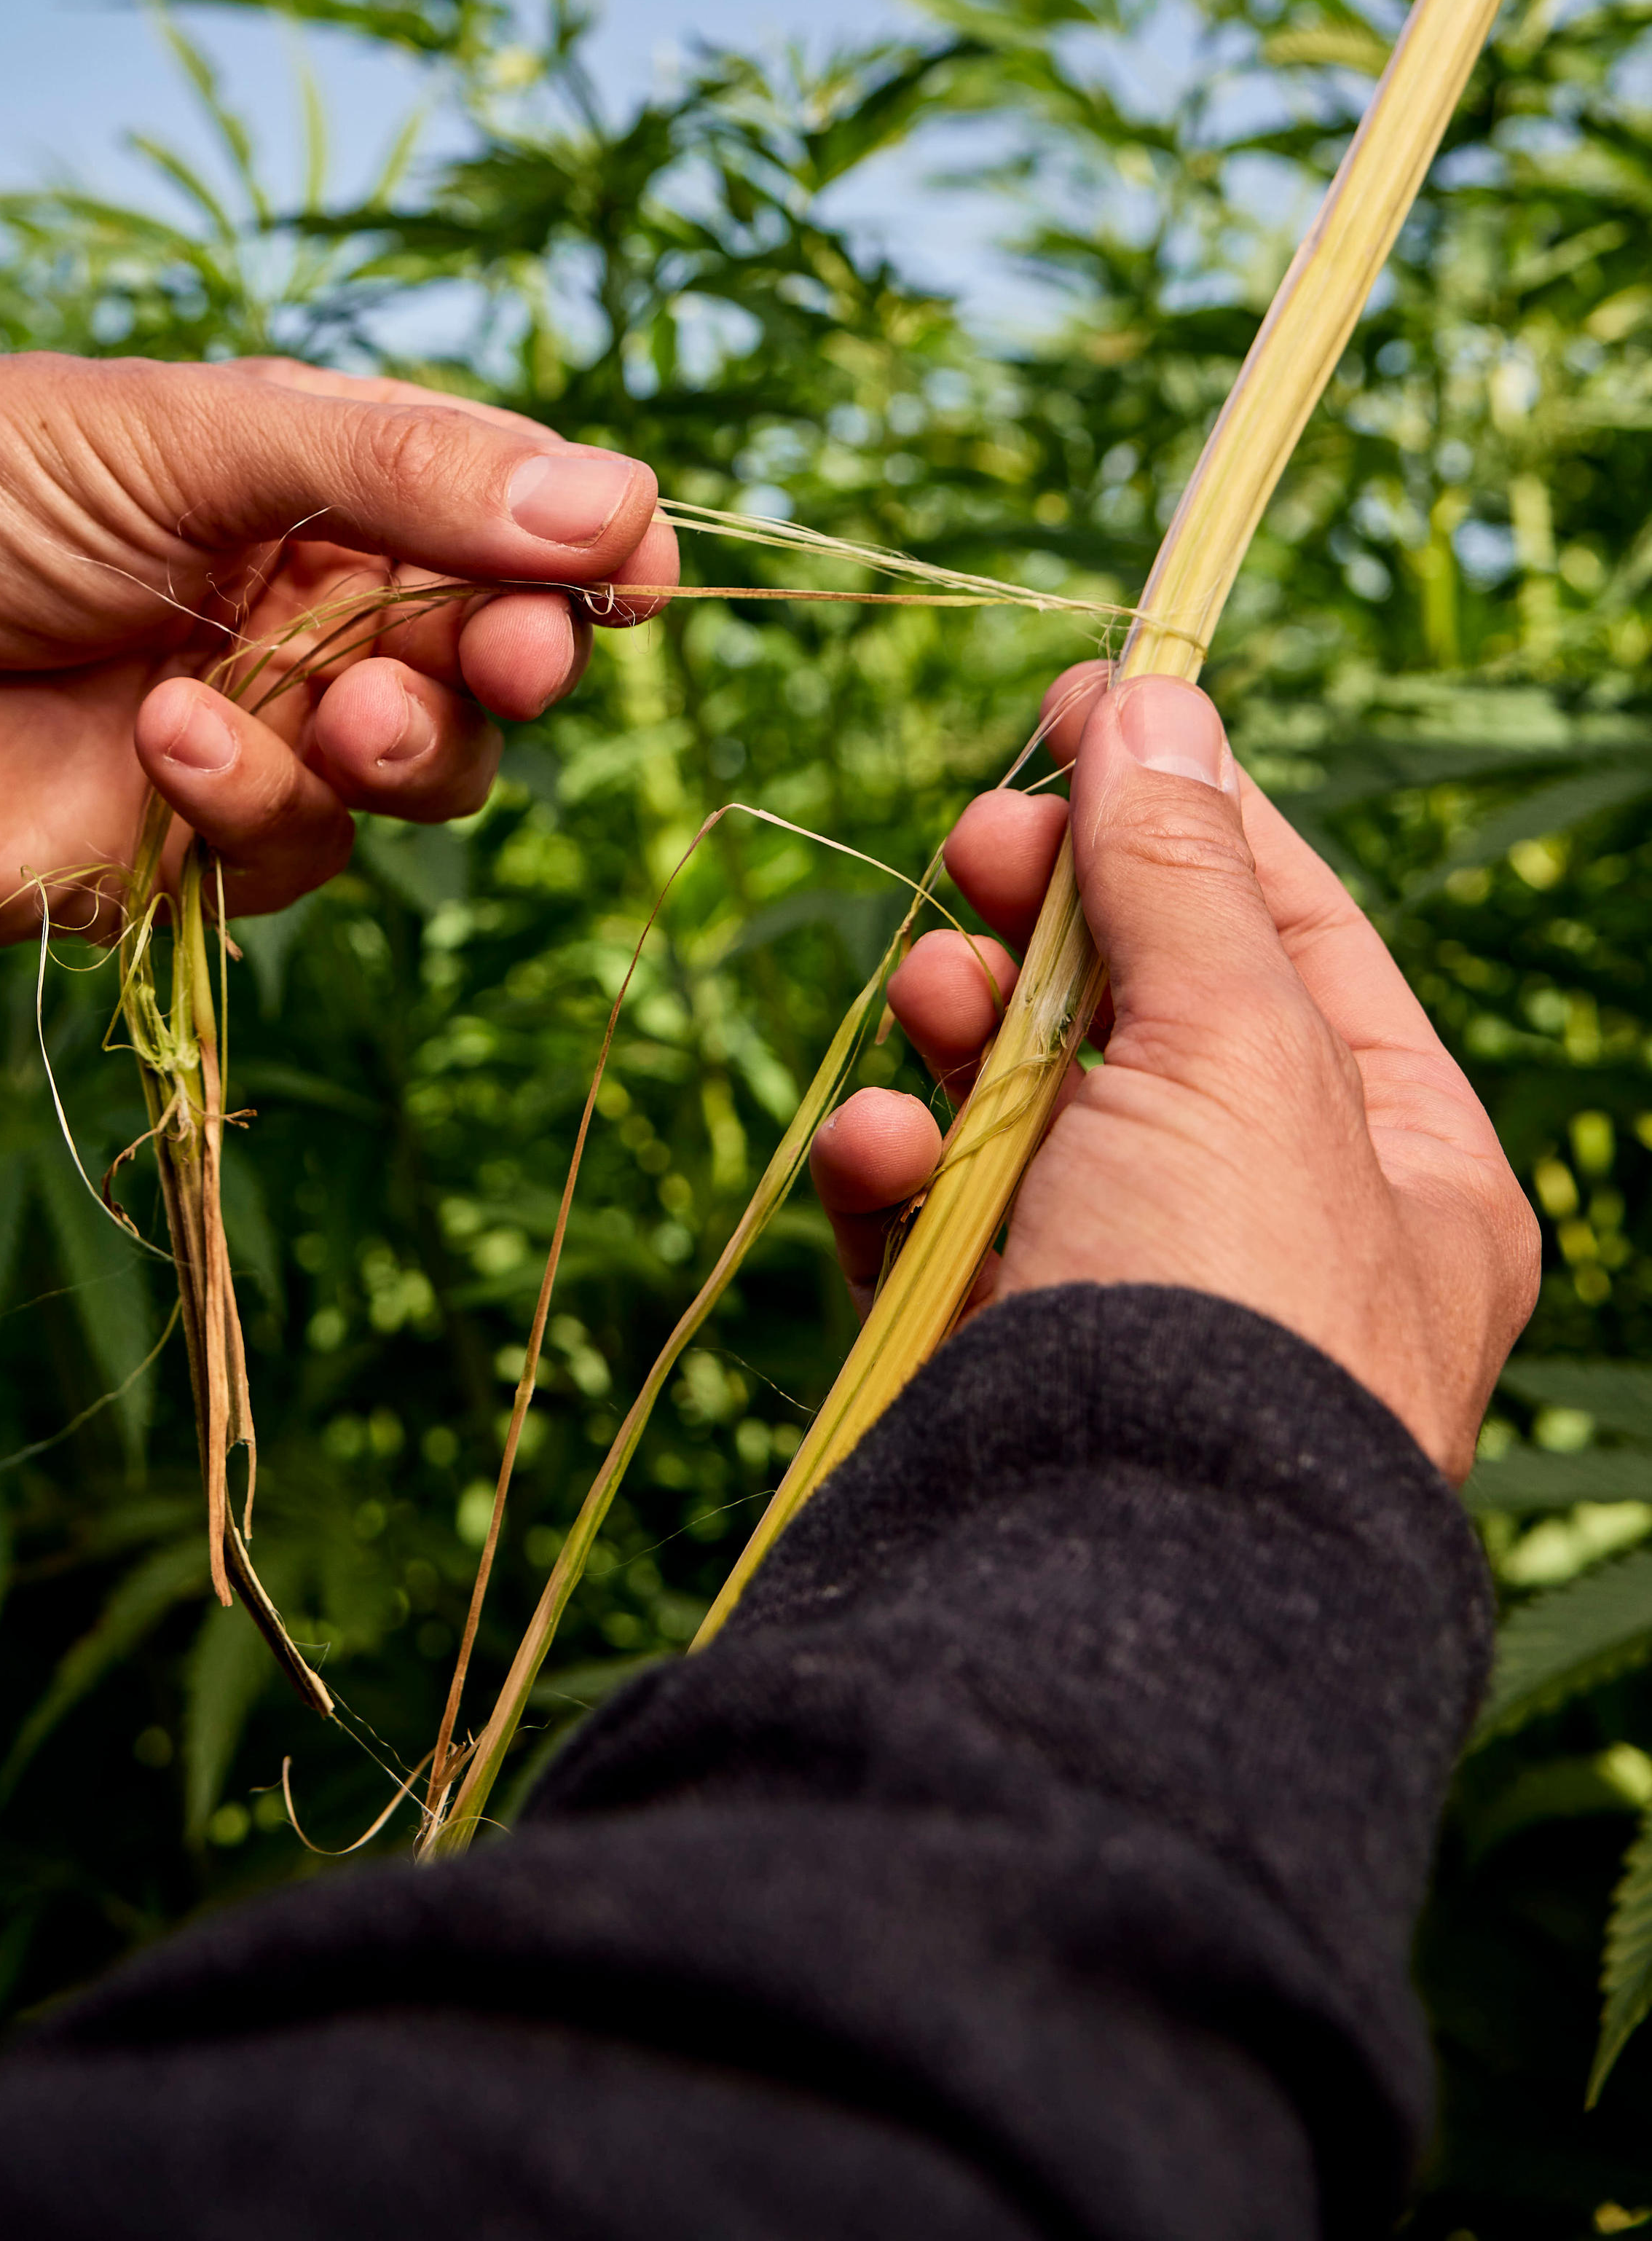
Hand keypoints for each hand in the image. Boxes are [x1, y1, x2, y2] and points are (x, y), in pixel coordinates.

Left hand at [0, 352, 673, 937]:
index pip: (509, 521)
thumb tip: (615, 506)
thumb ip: (398, 472)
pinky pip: (297, 854)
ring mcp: (254, 736)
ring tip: (319, 701)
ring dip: (393, 742)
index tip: (633, 582)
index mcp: (317, 481)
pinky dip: (250, 800)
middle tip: (496, 657)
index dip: (587, 555)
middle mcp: (306, 609)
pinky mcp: (184, 854)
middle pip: (493, 661)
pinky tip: (159, 744)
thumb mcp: (188, 434)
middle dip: (508, 661)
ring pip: (420, 776)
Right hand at [809, 664, 1538, 1474]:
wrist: (1104, 1579)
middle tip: (986, 843)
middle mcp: (1276, 1229)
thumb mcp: (1236, 1046)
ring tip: (934, 999)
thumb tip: (1161, 700)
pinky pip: (928, 1217)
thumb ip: (1183, 870)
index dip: (1186, 805)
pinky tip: (875, 1144)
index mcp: (1405, 1168)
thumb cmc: (1224, 1305)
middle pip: (1145, 1002)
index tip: (1084, 700)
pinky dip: (892, 1162)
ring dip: (964, 1024)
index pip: (1292, 929)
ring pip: (1022, 1095)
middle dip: (1053, 913)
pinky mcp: (991, 1359)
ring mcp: (1128, 1298)